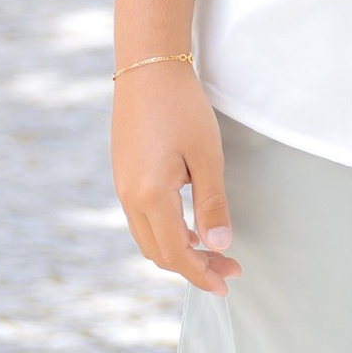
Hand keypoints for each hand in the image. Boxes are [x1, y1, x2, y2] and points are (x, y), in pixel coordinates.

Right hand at [113, 62, 238, 293]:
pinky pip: (142, 220)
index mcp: (150, 195)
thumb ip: (212, 204)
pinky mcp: (123, 176)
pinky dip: (166, 233)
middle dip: (193, 267)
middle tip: (229, 268)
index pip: (176, 253)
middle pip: (159, 253)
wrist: (147, 68)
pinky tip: (190, 226)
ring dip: (178, 252)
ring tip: (212, 250)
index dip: (201, 274)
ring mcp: (122, 187)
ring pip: (148, 239)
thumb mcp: (207, 156)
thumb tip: (219, 245)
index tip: (226, 284)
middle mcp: (129, 197)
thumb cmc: (181, 107)